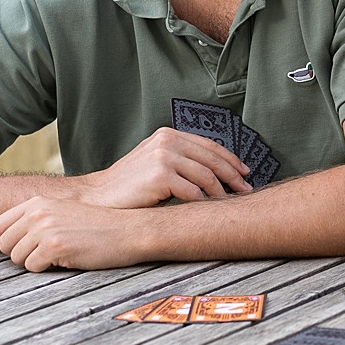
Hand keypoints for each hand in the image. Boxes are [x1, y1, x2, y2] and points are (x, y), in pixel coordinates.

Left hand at [0, 197, 149, 270]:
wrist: (130, 231)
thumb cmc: (100, 226)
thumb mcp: (64, 212)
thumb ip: (37, 218)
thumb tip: (6, 238)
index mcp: (38, 202)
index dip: (9, 241)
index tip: (27, 246)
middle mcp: (38, 212)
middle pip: (4, 245)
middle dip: (21, 254)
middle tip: (46, 253)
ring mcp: (45, 228)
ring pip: (17, 258)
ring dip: (35, 262)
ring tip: (60, 255)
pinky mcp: (55, 246)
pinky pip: (33, 267)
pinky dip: (47, 269)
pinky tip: (68, 259)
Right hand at [69, 127, 250, 207]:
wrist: (98, 198)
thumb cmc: (129, 186)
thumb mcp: (155, 163)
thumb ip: (180, 160)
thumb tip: (215, 172)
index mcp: (168, 135)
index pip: (208, 145)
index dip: (229, 159)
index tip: (244, 171)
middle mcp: (167, 141)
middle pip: (212, 159)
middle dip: (233, 176)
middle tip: (247, 189)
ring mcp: (164, 156)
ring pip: (206, 176)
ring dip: (222, 191)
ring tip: (230, 202)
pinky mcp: (161, 175)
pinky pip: (193, 191)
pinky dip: (204, 202)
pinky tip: (210, 210)